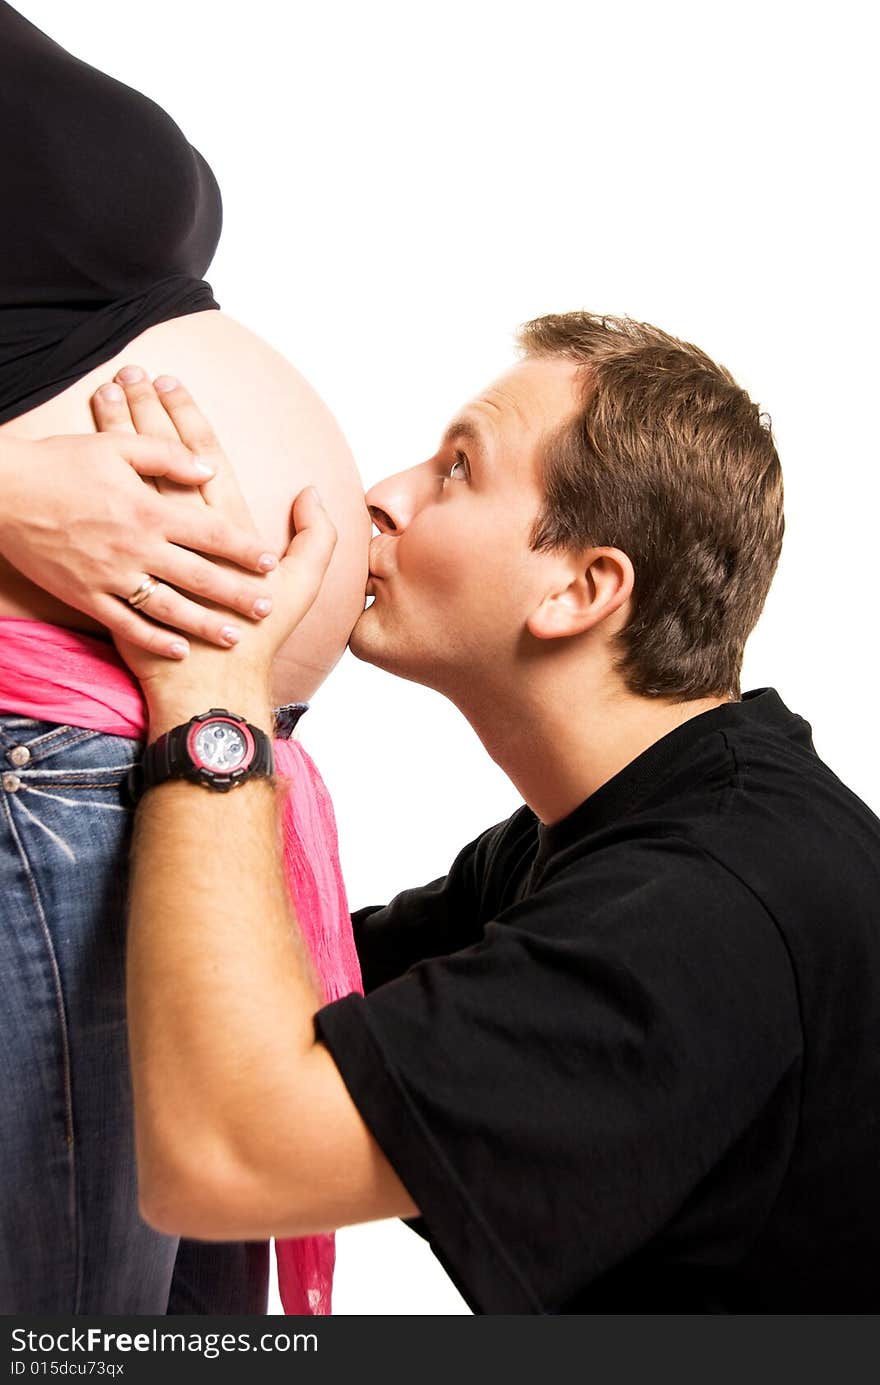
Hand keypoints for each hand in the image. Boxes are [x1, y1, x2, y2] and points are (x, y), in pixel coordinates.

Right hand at [0, 402, 279, 661]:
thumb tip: (210, 468)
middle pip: (198, 576)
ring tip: (232, 637)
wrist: (1, 492)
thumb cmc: (61, 463)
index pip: (209, 532)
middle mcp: (135, 547)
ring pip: (168, 608)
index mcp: (148, 509)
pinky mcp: (85, 596)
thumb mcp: (117, 447)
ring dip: (203, 625)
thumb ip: (168, 456)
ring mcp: (109, 576)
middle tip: (266, 608)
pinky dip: (154, 639)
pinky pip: (125, 624)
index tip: (269, 562)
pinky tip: (179, 648)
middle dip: (236, 595)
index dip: (243, 548)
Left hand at [96, 374, 336, 717]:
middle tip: (134, 371)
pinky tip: (87, 458)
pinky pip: (103, 514)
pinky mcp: (120, 575)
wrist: (209, 687)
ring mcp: (146, 553)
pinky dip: (95, 488)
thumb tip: (312, 493)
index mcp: (222, 527)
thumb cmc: (257, 639)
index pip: (201, 456)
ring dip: (117, 437)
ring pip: (127, 480)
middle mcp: (178, 533)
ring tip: (105, 396)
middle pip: (158, 458)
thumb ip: (316, 538)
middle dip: (146, 412)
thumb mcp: (302, 587)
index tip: (171, 380)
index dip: (186, 416)